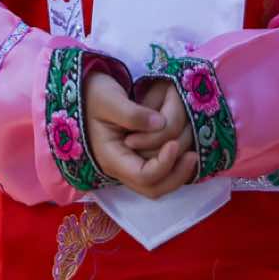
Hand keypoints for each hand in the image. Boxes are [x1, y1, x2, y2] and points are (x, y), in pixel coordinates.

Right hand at [85, 70, 198, 198]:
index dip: (164, 164)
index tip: (174, 143)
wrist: (85, 91)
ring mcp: (130, 163)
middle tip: (194, 155)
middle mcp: (122, 166)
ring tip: (192, 149)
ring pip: (160, 183)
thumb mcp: (109, 99)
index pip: (143, 176)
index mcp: (112, 157)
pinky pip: (160, 171)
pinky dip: (175, 165)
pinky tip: (185, 148)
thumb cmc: (93, 94)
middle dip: (177, 175)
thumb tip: (161, 123)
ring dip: (178, 170)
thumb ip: (133, 113)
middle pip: (154, 188)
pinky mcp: (138, 156)